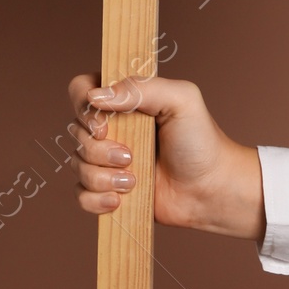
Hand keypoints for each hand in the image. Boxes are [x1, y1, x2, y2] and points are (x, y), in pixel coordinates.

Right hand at [66, 72, 264, 239]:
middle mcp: (112, 128)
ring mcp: (108, 160)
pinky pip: (81, 195)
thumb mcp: (181, 100)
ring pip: (77, 165)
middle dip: (100, 150)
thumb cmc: (201, 142)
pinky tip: (120, 200)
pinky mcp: (109, 189)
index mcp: (124, 100)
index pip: (82, 90)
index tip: (103, 125)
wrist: (212, 190)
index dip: (83, 107)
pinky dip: (96, 199)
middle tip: (131, 157)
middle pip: (76, 132)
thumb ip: (141, 88)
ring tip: (134, 181)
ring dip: (103, 176)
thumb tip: (96, 96)